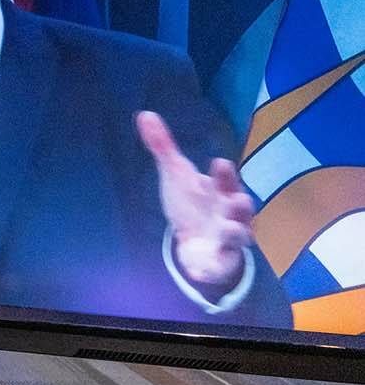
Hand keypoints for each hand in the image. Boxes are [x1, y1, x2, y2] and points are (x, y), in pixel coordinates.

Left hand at [136, 110, 254, 286]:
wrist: (194, 238)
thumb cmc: (191, 201)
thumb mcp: (175, 174)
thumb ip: (163, 146)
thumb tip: (144, 114)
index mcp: (220, 190)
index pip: (226, 180)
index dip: (224, 173)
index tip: (218, 163)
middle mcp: (229, 213)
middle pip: (241, 208)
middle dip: (241, 204)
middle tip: (238, 200)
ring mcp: (227, 238)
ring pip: (238, 236)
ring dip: (235, 232)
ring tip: (229, 229)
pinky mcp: (219, 261)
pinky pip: (218, 266)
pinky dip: (211, 268)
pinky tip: (199, 270)